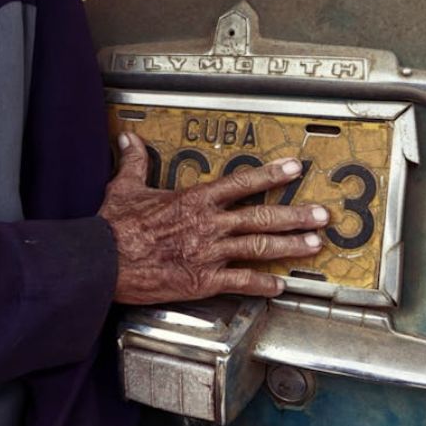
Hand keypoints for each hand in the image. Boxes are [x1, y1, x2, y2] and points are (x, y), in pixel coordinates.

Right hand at [100, 132, 327, 304]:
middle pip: (262, 217)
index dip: (271, 174)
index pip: (242, 183)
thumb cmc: (114, 227)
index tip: (294, 168)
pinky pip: (241, 282)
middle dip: (296, 215)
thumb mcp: (125, 187)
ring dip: (290, 246)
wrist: (104, 261)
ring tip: (313, 245)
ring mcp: (209, 253)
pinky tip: (280, 285)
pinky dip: (263, 284)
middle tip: (321, 214)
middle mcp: (209, 224)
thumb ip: (135, 162)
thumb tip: (129, 140)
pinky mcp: (203, 281)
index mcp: (195, 200)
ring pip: (259, 248)